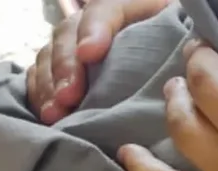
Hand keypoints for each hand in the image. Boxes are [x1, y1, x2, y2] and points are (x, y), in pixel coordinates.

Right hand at [28, 0, 170, 123]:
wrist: (174, 59)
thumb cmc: (178, 50)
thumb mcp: (178, 34)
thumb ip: (174, 37)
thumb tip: (149, 61)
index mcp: (126, 7)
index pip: (104, 9)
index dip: (94, 29)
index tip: (90, 54)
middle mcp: (94, 22)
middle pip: (68, 34)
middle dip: (65, 66)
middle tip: (68, 96)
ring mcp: (75, 45)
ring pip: (49, 55)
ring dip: (48, 85)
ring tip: (55, 113)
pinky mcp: (66, 70)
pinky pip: (40, 75)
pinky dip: (39, 94)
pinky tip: (46, 113)